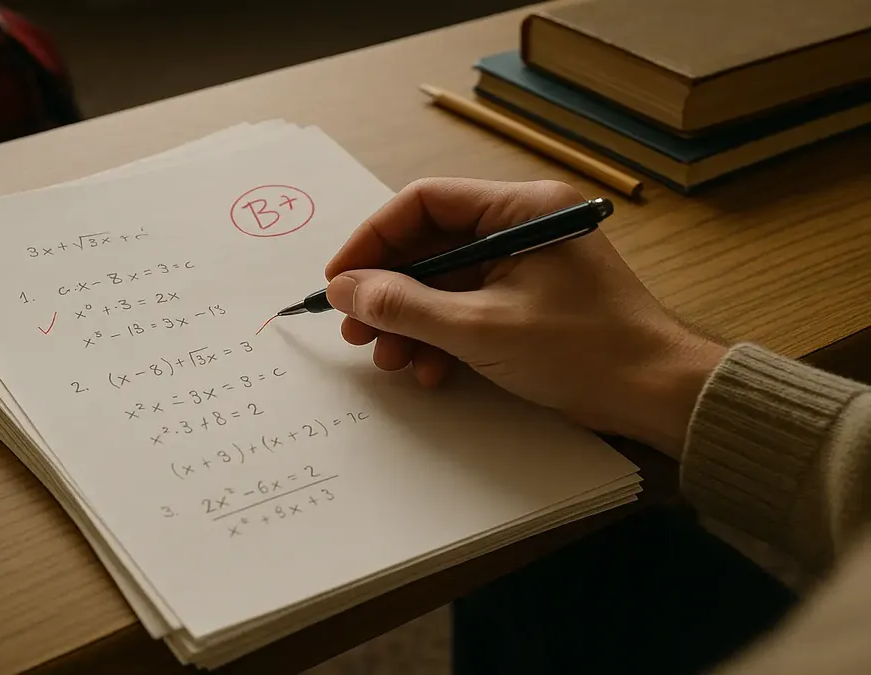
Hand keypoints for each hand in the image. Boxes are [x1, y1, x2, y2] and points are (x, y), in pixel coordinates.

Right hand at [324, 178, 726, 457]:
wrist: (658, 396)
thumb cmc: (585, 351)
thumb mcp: (480, 329)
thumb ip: (405, 306)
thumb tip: (344, 290)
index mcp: (521, 209)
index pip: (424, 203)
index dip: (372, 241)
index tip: (339, 280)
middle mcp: (523, 226)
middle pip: (430, 245)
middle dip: (388, 292)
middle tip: (355, 330)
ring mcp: (527, 264)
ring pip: (445, 282)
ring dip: (411, 321)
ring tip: (389, 358)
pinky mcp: (530, 300)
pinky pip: (469, 307)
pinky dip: (442, 337)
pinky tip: (430, 370)